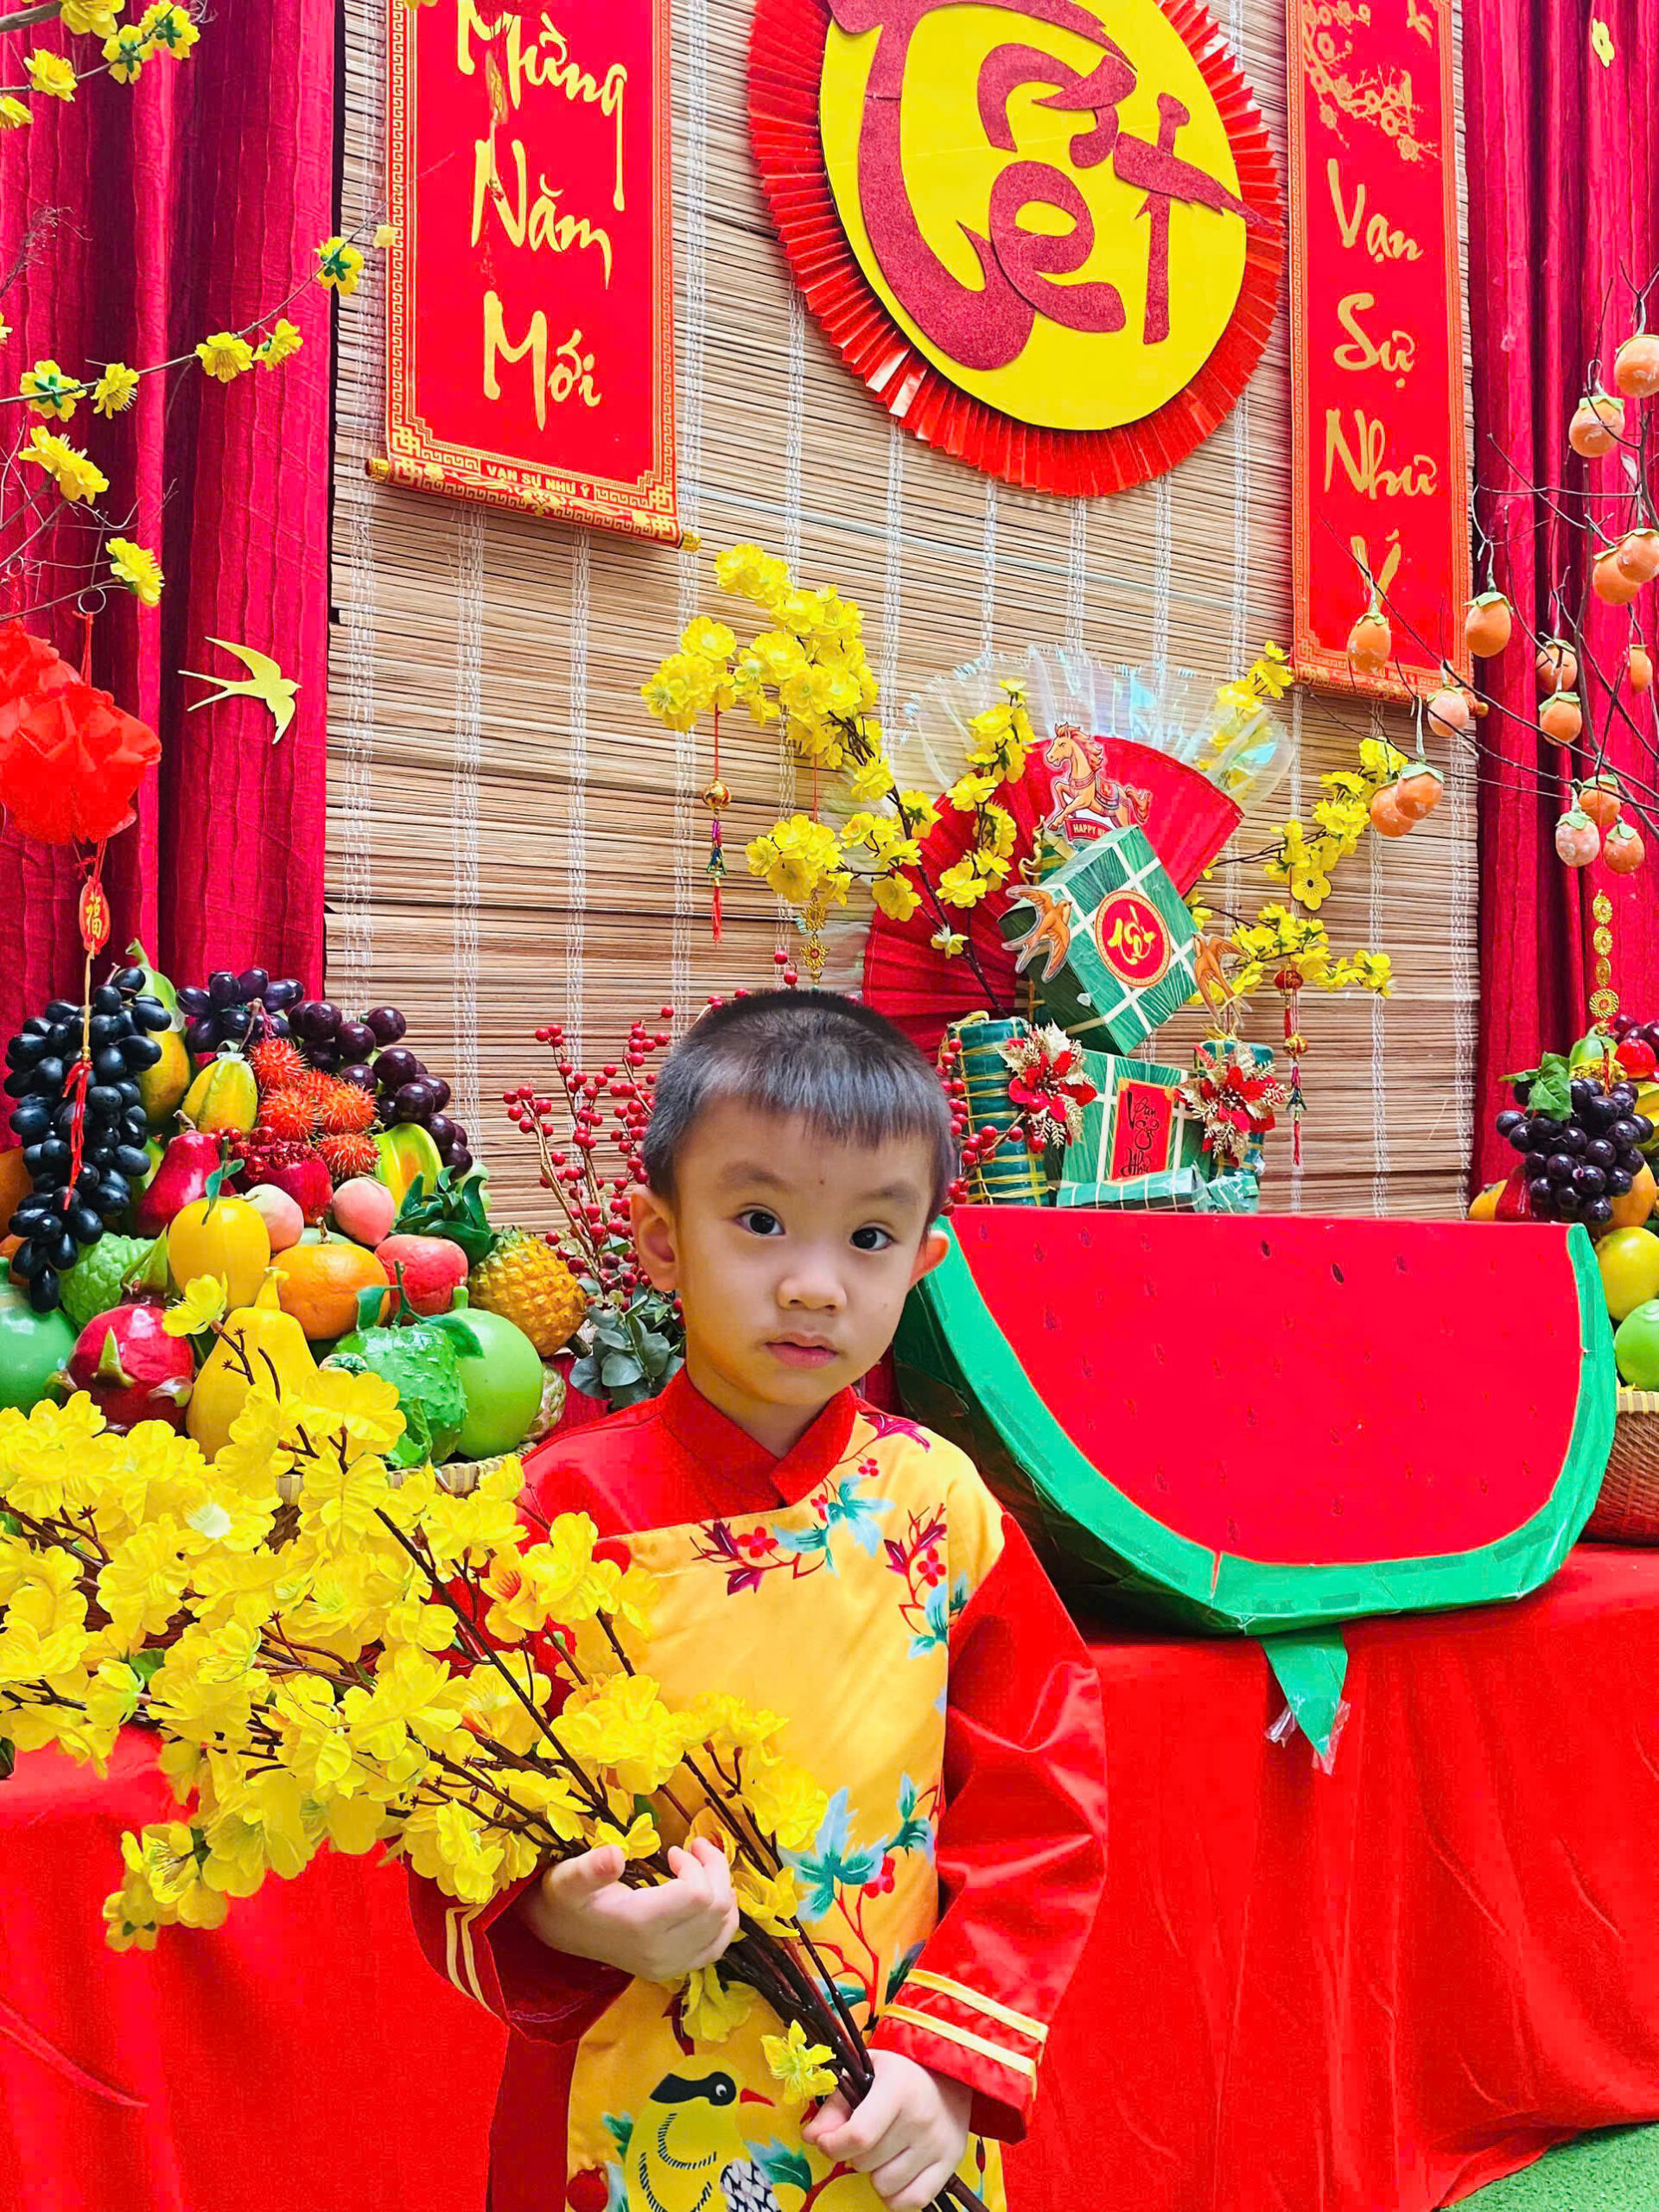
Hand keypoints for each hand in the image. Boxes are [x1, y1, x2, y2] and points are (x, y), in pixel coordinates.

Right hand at [515, 1837, 737, 1982]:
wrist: (561, 1931)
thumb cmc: (566, 1896)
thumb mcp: (569, 1876)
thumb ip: (590, 1868)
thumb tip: (615, 1855)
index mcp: (640, 1926)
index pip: (699, 1895)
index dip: (697, 1865)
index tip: (675, 1849)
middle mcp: (661, 1953)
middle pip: (717, 1909)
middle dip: (715, 1870)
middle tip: (695, 1846)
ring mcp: (671, 1966)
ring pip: (724, 1928)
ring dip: (723, 1890)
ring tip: (704, 1866)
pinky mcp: (675, 1970)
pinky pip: (717, 1946)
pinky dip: (724, 1918)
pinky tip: (711, 1895)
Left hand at [802, 2052, 971, 2210]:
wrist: (948, 2074)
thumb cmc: (900, 2072)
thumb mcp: (864, 2074)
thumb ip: (835, 2105)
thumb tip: (811, 2137)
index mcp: (898, 2088)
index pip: (859, 2135)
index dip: (833, 2145)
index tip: (825, 2141)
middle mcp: (921, 2118)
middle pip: (866, 2162)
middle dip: (854, 2154)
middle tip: (864, 2136)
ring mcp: (938, 2144)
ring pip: (885, 2186)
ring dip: (874, 2174)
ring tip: (882, 2151)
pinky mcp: (951, 2163)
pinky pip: (911, 2201)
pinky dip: (895, 2195)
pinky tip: (894, 2173)